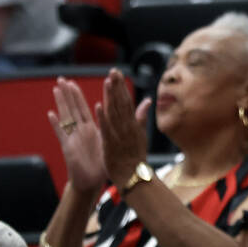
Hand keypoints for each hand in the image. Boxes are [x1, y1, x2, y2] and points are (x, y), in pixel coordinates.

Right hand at [47, 77, 106, 194]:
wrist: (92, 181)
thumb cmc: (102, 163)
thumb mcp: (111, 142)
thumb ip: (115, 128)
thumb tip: (121, 117)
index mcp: (92, 128)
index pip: (86, 107)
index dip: (81, 95)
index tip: (76, 81)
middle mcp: (81, 130)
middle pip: (74, 108)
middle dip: (68, 93)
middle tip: (62, 79)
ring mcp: (73, 137)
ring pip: (67, 116)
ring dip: (62, 102)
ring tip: (57, 88)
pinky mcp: (69, 147)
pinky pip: (62, 134)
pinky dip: (56, 124)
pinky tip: (51, 114)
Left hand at [96, 69, 151, 188]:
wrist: (134, 175)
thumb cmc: (136, 155)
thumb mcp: (142, 133)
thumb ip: (142, 116)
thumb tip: (148, 100)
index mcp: (133, 123)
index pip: (127, 100)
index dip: (121, 86)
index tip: (117, 73)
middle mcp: (127, 126)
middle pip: (122, 102)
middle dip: (117, 86)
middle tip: (113, 71)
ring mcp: (120, 134)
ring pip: (114, 112)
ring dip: (111, 96)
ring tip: (107, 82)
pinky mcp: (111, 144)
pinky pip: (106, 128)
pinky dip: (103, 117)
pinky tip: (99, 106)